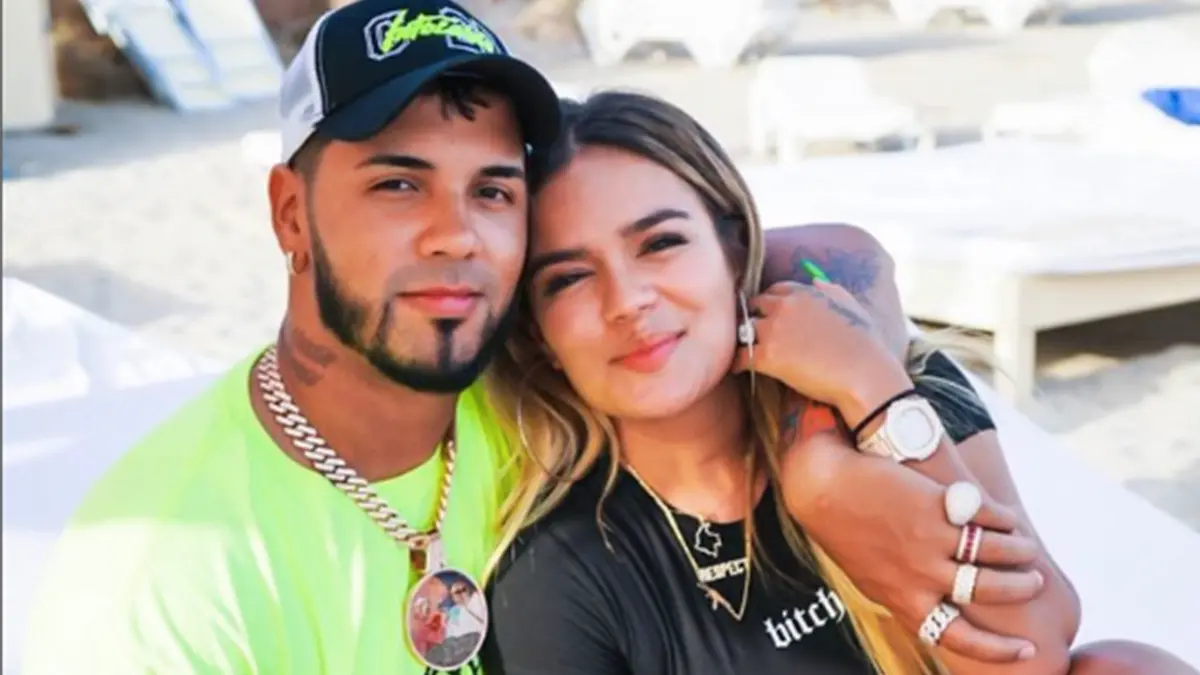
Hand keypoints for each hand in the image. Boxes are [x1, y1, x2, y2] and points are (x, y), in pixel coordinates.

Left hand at [732, 280, 909, 417]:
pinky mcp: (767, 356)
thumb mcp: (851, 306)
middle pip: (754, 307)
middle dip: (753, 317)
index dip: (770, 303)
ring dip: (743, 339)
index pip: (774, 290)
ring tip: (744, 349)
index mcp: (804, 292)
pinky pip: (739, 356)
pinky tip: (739, 368)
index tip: (769, 314)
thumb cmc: (864, 344)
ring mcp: (773, 330)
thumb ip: (832, 291)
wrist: (863, 374)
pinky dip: (737, 362)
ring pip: (744, 330)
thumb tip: (817, 282)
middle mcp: (784, 306)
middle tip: (753, 333)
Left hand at [782, 431, 1044, 662]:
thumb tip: (930, 608)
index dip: (996, 649)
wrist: (821, 485)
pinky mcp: (934, 507)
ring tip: (1029, 551)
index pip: (957, 636)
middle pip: (988, 593)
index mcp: (904, 599)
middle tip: (1035, 583)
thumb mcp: (872, 575)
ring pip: (995, 557)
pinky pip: (984, 518)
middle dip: (1019, 589)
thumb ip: (903, 592)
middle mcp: (920, 577)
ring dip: (1020, 554)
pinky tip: (1008, 519)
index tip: (1024, 650)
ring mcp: (928, 543)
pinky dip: (1002, 520)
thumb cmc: (843, 529)